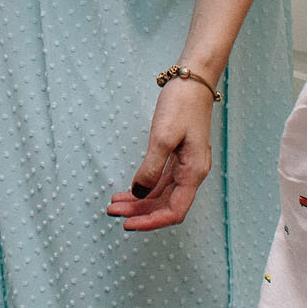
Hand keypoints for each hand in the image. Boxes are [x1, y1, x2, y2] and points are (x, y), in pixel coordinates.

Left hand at [106, 76, 216, 230]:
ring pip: (162, 194)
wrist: (193, 82)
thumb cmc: (181, 105)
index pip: (174, 211)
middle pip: (166, 205)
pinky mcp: (179, 157)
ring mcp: (186, 166)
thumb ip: (150, 168)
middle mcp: (192, 173)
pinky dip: (144, 188)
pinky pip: (161, 181)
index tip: (128, 225)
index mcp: (194, 172)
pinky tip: (128, 191)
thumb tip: (138, 192)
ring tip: (114, 204)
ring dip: (139, 202)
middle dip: (139, 212)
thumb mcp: (162, 137)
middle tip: (112, 212)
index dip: (151, 222)